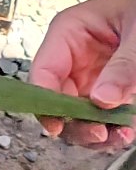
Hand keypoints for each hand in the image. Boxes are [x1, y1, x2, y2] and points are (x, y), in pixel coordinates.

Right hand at [27, 0, 135, 149]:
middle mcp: (73, 58)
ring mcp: (91, 76)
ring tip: (119, 136)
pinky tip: (125, 132)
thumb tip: (104, 98)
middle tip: (98, 134)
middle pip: (57, 100)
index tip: (57, 124)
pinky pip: (103, 116)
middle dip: (75, 123)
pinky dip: (113, 130)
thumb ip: (125, 64)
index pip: (44, 71)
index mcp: (69, 33)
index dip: (45, 101)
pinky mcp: (109, 90)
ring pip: (78, 115)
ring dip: (95, 131)